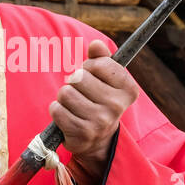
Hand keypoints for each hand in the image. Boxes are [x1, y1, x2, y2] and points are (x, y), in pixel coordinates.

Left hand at [49, 39, 138, 182]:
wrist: (98, 139)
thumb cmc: (99, 100)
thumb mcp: (105, 78)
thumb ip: (101, 58)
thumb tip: (96, 45)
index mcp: (128, 89)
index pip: (99, 64)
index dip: (89, 66)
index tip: (93, 76)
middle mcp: (117, 106)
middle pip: (79, 77)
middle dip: (74, 82)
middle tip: (81, 92)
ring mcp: (100, 121)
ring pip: (66, 93)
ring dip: (64, 96)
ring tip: (74, 104)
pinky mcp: (82, 134)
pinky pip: (57, 110)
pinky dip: (57, 110)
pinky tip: (67, 116)